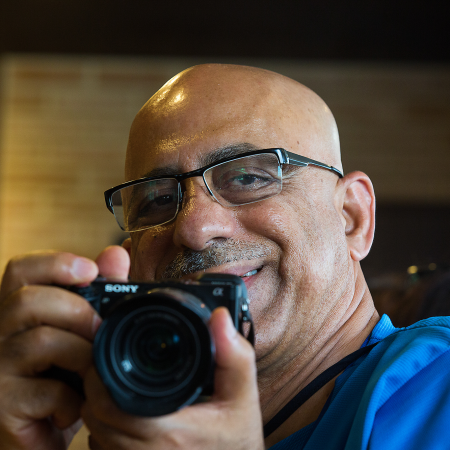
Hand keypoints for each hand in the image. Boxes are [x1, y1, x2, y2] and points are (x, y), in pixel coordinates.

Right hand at [0, 246, 129, 449]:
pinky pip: (47, 390)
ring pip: (40, 342)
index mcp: (18, 311)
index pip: (21, 270)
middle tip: (100, 329)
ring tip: (94, 369)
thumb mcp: (83, 333)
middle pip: (27, 301)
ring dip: (82, 353)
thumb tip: (116, 255)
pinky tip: (76, 406)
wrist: (43, 436)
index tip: (91, 270)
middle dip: (77, 311)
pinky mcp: (3, 405)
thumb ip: (98, 292)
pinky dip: (74, 397)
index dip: (54, 262)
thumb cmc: (64, 376)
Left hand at [82, 307, 263, 449]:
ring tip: (118, 386)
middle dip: (97, 386)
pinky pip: (103, 449)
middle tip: (112, 364)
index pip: (108, 404)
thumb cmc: (237, 440)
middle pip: (95, 417)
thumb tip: (219, 317)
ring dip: (100, 408)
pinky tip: (126, 414)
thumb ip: (233, 356)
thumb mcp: (243, 396)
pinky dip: (106, 430)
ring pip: (95, 434)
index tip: (110, 354)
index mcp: (168, 432)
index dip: (100, 376)